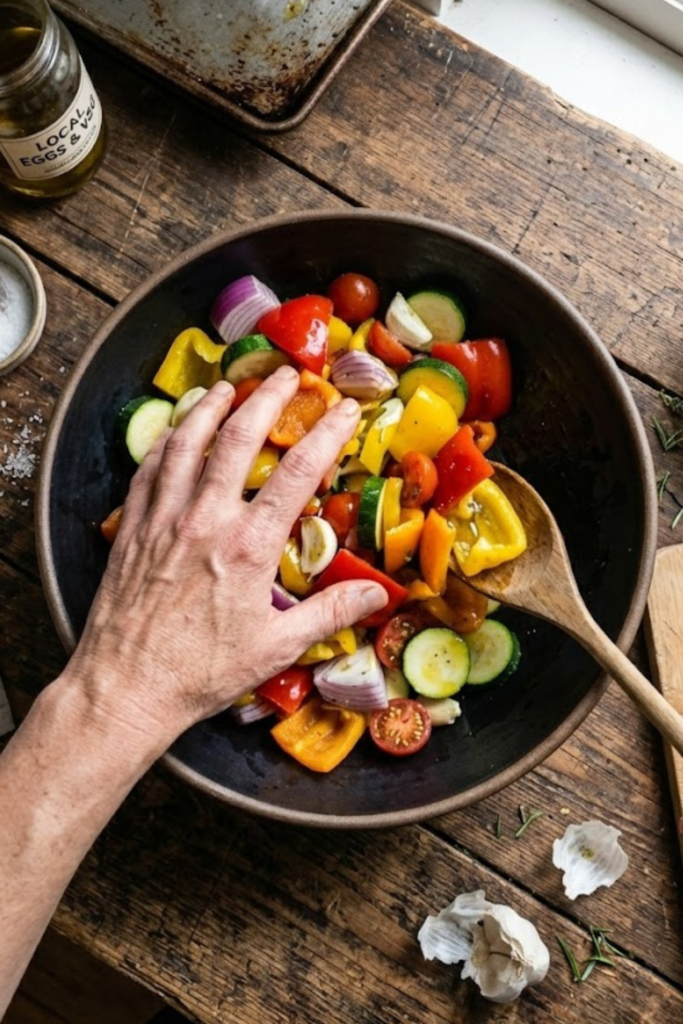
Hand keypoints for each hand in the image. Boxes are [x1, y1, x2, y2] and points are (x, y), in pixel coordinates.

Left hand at [64, 367, 386, 746]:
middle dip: (269, 399)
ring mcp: (164, 519)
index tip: (345, 409)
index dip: (326, 433)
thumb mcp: (276, 648)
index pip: (298, 472)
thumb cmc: (201, 673)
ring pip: (188, 443)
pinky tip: (177, 431)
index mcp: (248, 547)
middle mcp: (205, 520)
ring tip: (229, 387)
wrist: (125, 688)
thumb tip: (379, 594)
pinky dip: (167, 441)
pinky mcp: (133, 528)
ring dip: (211, 407)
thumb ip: (330, 614)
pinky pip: (149, 468)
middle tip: (288, 376)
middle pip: (240, 438)